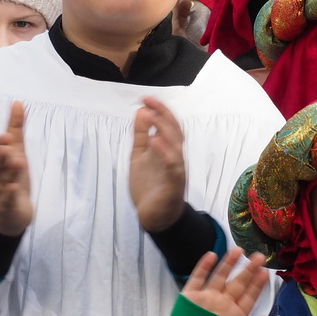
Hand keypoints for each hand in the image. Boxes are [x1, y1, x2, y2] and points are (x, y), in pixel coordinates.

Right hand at [0, 102, 33, 237]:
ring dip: (8, 171)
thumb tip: (18, 102)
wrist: (9, 213)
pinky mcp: (6, 207)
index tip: (7, 135)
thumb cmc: (10, 177)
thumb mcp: (16, 152)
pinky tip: (14, 188)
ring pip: (0, 181)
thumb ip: (16, 128)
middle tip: (7, 142)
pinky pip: (5, 201)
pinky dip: (8, 195)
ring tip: (18, 160)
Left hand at [131, 97, 187, 231]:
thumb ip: (141, 135)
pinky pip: (173, 167)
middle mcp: (175, 157)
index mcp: (167, 149)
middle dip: (164, 114)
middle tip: (150, 101)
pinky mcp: (173, 185)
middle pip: (175, 131)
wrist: (155, 217)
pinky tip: (155, 141)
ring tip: (152, 116)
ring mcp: (176, 170)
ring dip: (165, 130)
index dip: (160, 110)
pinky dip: (165, 153)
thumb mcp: (140, 155)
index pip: (168, 125)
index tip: (147, 98)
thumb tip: (142, 111)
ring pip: (176, 146)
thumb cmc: (151, 185)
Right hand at [181, 249, 269, 315]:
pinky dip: (204, 266)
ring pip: (220, 276)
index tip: (265, 272)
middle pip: (238, 283)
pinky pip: (198, 278)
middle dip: (248, 270)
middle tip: (259, 256)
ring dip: (229, 263)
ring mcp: (206, 299)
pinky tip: (212, 255)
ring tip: (238, 250)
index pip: (249, 296)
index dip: (257, 284)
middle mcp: (222, 304)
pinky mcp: (190, 296)